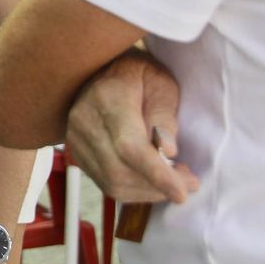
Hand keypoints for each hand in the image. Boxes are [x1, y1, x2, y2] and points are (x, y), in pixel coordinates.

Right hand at [65, 47, 199, 203]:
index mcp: (108, 97)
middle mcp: (84, 120)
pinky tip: (152, 179)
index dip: (156, 173)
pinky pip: (106, 183)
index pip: (129, 145)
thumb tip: (168, 151)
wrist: (101, 70)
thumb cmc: (138, 74)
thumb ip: (164, 115)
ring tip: (174, 180)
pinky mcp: (76, 152)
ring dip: (148, 192)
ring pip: (112, 183)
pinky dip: (134, 190)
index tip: (182, 193)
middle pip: (119, 171)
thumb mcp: (161, 83)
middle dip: (158, 187)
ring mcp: (76, 138)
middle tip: (189, 182)